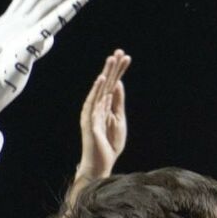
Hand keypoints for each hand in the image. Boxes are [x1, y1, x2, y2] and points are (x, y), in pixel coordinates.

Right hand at [76, 50, 130, 183]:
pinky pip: (94, 105)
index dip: (118, 70)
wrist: (100, 166)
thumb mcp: (118, 120)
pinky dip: (97, 92)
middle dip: (112, 68)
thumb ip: (117, 102)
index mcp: (104, 106)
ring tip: (110, 60)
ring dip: (105, 75)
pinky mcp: (91, 124)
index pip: (112, 84)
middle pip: (106, 84)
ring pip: (99, 91)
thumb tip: (117, 84)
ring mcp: (92, 114)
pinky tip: (101, 81)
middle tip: (119, 51)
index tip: (125, 56)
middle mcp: (96, 107)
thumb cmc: (108, 144)